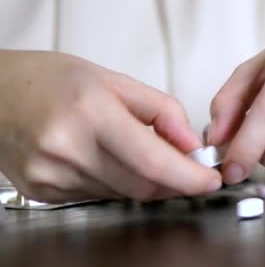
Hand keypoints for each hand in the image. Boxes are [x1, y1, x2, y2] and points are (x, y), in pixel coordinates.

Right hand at [0, 51, 221, 202]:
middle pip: (142, 186)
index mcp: (89, 112)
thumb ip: (161, 111)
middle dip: (174, 182)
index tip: (209, 179)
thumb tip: (190, 142)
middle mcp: (67, 148)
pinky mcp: (43, 192)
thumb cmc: (48, 80)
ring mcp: (52, 175)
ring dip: (147, 182)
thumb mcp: (114, 80)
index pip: (152, 161)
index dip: (189, 177)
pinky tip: (111, 161)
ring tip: (142, 154)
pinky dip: (118, 183)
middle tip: (188, 168)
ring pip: (123, 194)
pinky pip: (99, 196)